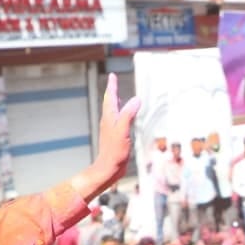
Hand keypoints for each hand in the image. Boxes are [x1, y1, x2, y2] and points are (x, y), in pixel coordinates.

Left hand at [79, 73, 140, 197]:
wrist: (108, 169)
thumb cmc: (114, 151)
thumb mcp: (122, 131)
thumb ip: (128, 115)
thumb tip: (136, 99)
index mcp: (109, 118)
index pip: (110, 98)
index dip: (112, 86)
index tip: (112, 75)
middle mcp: (108, 121)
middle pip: (110, 103)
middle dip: (112, 92)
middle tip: (114, 82)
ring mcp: (111, 129)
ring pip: (113, 112)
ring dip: (115, 102)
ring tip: (118, 96)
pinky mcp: (115, 137)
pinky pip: (117, 121)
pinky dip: (120, 114)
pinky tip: (123, 119)